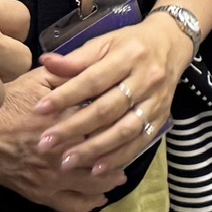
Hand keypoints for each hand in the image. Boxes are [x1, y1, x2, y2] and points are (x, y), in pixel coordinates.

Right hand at [0, 65, 121, 211]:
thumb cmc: (3, 103)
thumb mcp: (36, 79)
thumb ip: (67, 74)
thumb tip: (93, 66)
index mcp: (66, 122)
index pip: (104, 124)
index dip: (119, 121)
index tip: (130, 117)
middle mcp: (64, 153)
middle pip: (103, 156)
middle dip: (120, 152)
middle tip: (132, 148)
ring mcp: (53, 177)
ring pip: (92, 183)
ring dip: (110, 178)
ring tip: (120, 174)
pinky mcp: (40, 193)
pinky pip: (71, 204)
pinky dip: (89, 202)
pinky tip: (99, 197)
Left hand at [31, 12, 193, 176]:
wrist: (171, 45)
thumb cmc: (131, 43)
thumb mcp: (105, 42)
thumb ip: (77, 58)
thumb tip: (46, 62)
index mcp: (128, 56)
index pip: (93, 80)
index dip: (65, 96)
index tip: (39, 110)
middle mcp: (145, 80)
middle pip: (106, 109)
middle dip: (74, 128)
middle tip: (46, 144)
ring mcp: (155, 102)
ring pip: (123, 130)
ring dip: (94, 149)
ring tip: (67, 162)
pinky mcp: (161, 119)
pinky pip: (139, 143)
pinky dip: (118, 158)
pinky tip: (97, 170)